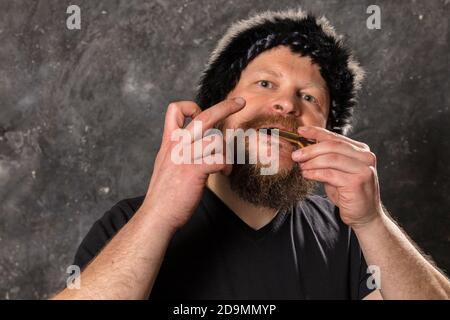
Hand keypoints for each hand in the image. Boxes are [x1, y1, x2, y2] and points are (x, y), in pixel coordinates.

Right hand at [141, 98, 245, 230]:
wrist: (156, 216)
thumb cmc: (164, 194)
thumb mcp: (166, 164)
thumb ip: (177, 151)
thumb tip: (195, 144)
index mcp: (169, 142)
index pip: (175, 109)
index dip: (192, 107)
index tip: (203, 115)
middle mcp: (177, 145)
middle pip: (203, 116)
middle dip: (225, 106)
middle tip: (240, 102)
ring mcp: (185, 157)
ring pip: (216, 139)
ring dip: (227, 151)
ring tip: (227, 165)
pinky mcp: (194, 171)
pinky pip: (219, 159)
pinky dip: (227, 165)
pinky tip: (225, 173)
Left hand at [291, 126, 383, 228]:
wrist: (364, 215)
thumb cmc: (348, 193)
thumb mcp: (336, 172)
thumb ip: (326, 159)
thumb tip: (303, 150)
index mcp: (361, 150)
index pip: (335, 137)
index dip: (316, 132)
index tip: (300, 131)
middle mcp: (365, 157)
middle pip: (332, 146)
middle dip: (311, 149)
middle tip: (296, 155)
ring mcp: (363, 169)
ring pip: (331, 159)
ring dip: (312, 162)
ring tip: (301, 166)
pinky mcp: (357, 182)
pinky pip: (330, 174)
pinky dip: (315, 173)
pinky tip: (307, 175)